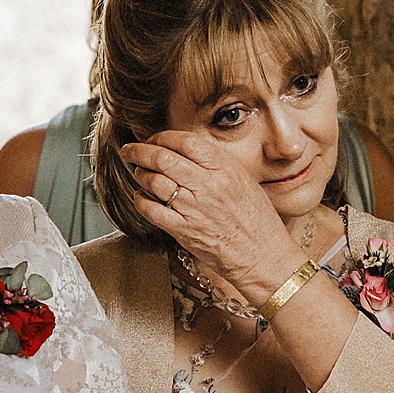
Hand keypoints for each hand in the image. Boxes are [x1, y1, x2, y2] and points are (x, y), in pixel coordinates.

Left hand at [121, 131, 303, 297]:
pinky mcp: (184, 231)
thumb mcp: (244, 181)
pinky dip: (140, 200)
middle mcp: (208, 186)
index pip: (186, 142)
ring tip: (138, 174)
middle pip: (163, 158)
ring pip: (153, 182)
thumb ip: (216, 165)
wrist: (264, 256)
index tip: (153, 139)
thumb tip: (187, 150)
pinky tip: (141, 197)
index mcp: (225, 169)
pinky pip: (151, 210)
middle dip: (139, 151)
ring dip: (140, 175)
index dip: (162, 136)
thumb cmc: (257, 220)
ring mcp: (194, 209)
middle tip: (129, 150)